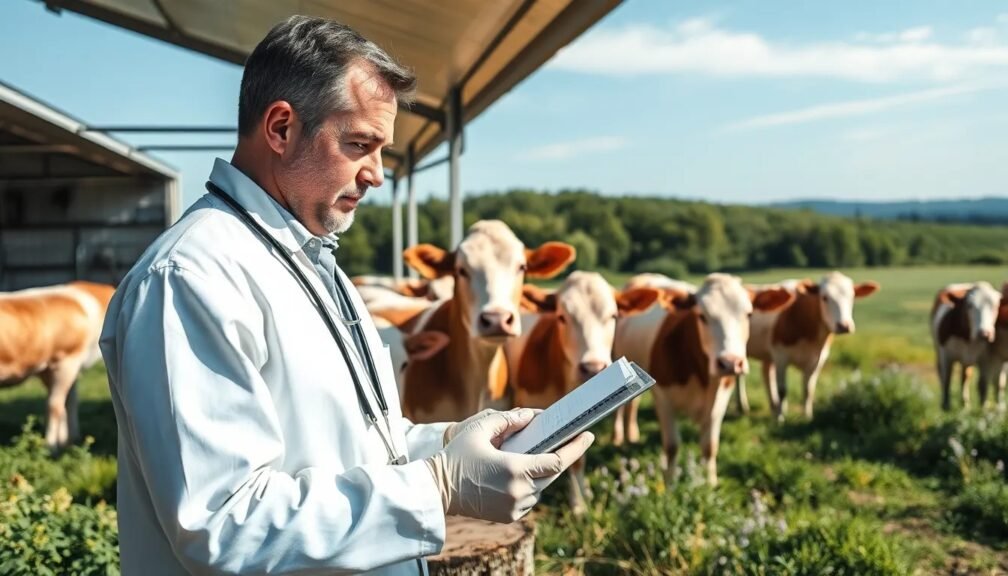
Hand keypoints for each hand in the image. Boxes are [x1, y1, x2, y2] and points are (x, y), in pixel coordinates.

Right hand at [425, 408, 593, 522]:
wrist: (437, 491)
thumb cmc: (456, 457)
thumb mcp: (479, 430)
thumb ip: (507, 420)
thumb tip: (530, 416)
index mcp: (515, 469)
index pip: (556, 461)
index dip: (575, 448)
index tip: (587, 436)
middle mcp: (519, 492)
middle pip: (552, 474)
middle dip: (561, 457)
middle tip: (572, 439)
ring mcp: (515, 507)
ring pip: (541, 487)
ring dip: (543, 472)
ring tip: (542, 453)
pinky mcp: (509, 516)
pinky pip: (530, 498)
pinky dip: (530, 485)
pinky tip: (524, 472)